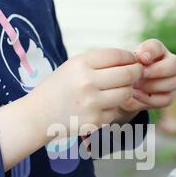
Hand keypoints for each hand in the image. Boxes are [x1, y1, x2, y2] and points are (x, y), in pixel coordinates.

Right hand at [0, 48, 142, 170]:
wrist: (39, 115)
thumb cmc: (59, 87)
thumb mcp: (73, 66)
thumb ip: (99, 62)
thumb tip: (131, 60)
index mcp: (81, 64)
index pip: (117, 56)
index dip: (130, 57)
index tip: (133, 60)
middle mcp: (87, 83)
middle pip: (127, 75)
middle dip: (136, 73)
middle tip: (136, 73)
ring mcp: (92, 104)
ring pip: (126, 93)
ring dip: (127, 90)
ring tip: (120, 89)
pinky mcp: (95, 121)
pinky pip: (116, 110)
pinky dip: (113, 107)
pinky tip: (100, 106)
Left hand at [115, 39, 175, 119]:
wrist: (121, 91)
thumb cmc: (124, 73)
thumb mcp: (123, 64)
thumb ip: (133, 59)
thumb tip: (143, 58)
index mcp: (157, 51)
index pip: (157, 47)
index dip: (150, 52)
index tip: (140, 59)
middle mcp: (169, 64)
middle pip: (174, 64)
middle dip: (156, 70)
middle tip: (140, 75)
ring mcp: (172, 81)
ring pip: (174, 82)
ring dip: (152, 85)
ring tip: (135, 87)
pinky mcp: (169, 97)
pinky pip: (166, 99)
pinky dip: (150, 99)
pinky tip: (137, 96)